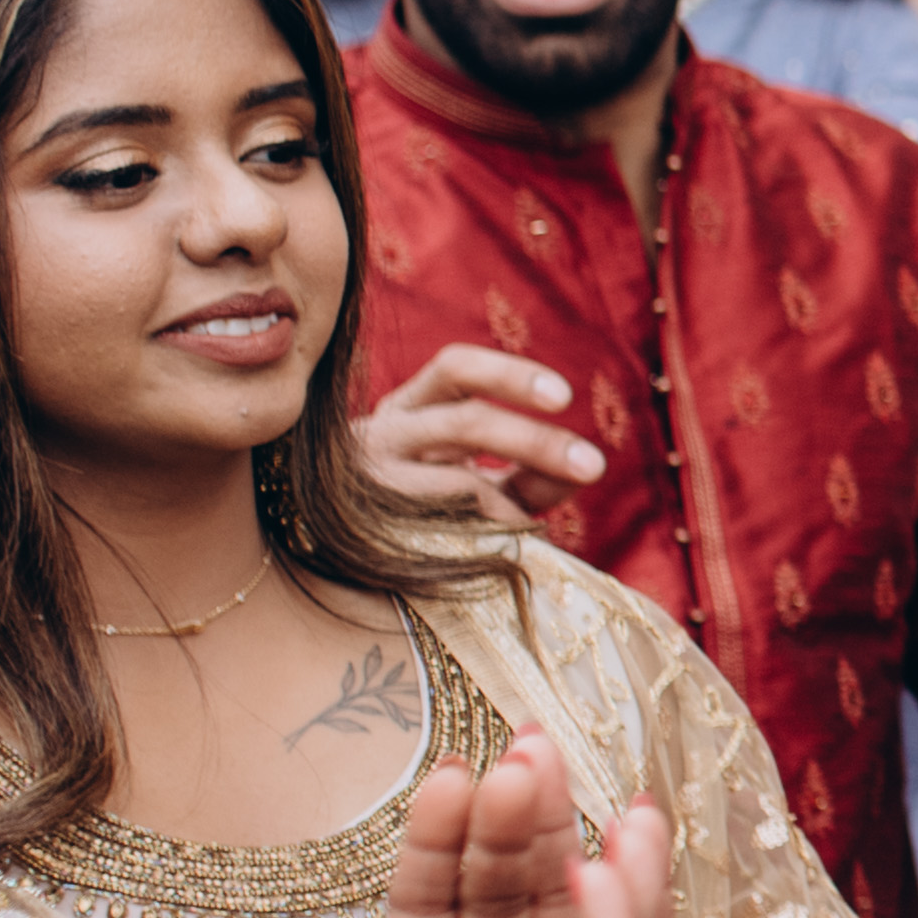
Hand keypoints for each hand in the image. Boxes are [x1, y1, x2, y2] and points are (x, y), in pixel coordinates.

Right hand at [356, 342, 604, 526]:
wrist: (324, 542)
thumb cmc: (417, 503)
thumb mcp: (474, 476)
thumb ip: (528, 472)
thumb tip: (587, 471)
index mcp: (410, 404)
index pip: (457, 368)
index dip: (510, 375)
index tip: (564, 397)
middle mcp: (383, 432)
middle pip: (466, 423)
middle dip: (536, 443)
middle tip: (592, 466)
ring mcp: (369, 481)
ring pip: (453, 483)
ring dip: (513, 503)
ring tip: (545, 524)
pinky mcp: (365, 527)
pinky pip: (442, 529)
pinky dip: (483, 538)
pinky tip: (505, 549)